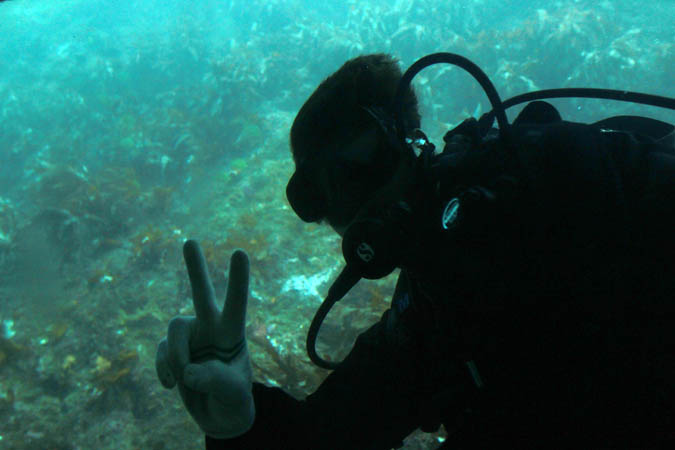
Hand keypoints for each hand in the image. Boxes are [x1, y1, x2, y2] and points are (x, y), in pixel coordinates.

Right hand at [156, 240, 254, 438]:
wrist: (218, 415)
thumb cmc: (233, 400)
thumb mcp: (233, 393)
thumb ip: (214, 380)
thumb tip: (188, 370)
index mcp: (232, 333)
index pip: (236, 304)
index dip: (237, 280)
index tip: (240, 252)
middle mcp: (210, 328)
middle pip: (201, 294)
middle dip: (195, 269)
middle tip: (190, 241)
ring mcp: (190, 338)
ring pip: (173, 330)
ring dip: (176, 358)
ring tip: (186, 380)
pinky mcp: (173, 352)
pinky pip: (162, 353)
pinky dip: (164, 370)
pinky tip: (172, 386)